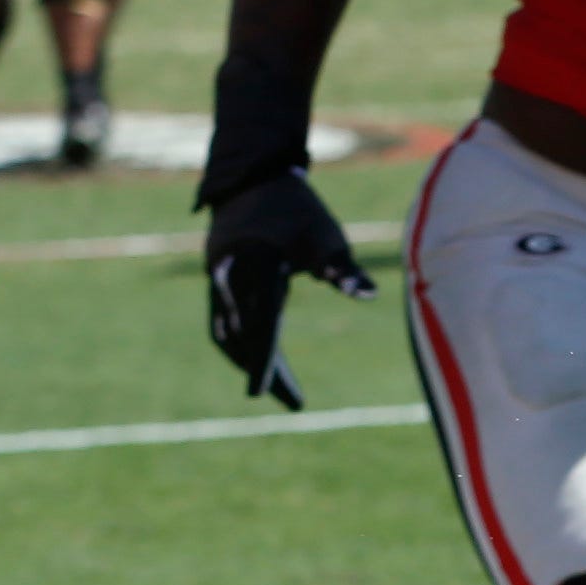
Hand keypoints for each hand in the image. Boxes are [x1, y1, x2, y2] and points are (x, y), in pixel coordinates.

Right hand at [201, 171, 374, 410]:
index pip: (260, 321)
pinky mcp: (216, 283)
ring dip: (251, 363)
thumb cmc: (299, 210)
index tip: (262, 393)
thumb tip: (369, 296)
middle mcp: (229, 276)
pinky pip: (224, 323)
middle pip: (242, 335)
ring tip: (283, 391)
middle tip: (294, 404)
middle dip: (263, 371)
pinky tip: (264, 362)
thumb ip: (344, 270)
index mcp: (256, 264)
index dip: (263, 359)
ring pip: (229, 333)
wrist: (253, 181)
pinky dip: (241, 345)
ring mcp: (217, 280)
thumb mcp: (327, 236)